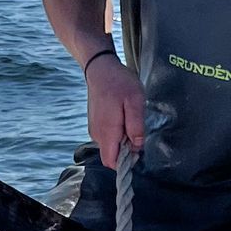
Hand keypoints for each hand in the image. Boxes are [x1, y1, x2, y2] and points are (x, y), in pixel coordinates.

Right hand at [85, 53, 145, 167]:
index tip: (137, 149)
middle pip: (112, 155)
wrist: (100, 68)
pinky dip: (117, 132)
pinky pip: (107, 136)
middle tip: (135, 128)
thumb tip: (137, 147)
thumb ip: (136, 126)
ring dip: (122, 139)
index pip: (112, 162)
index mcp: (107, 131)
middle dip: (126, 149)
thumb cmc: (119, 82)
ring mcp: (94, 129)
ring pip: (110, 145)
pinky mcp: (95, 124)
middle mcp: (97, 134)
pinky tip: (122, 115)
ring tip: (128, 118)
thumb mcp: (135, 101)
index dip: (125, 162)